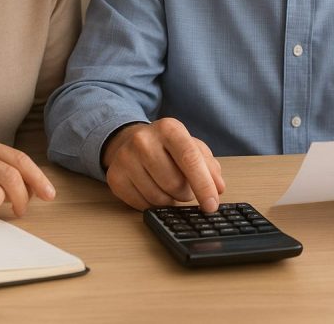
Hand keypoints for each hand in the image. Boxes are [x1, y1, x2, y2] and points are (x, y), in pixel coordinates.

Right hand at [102, 118, 225, 211]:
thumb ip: (209, 166)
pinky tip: (152, 189)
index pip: (189, 159)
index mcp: (169, 128)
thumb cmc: (167, 147)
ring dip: (170, 199)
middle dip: (186, 193)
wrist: (130, 141)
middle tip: (185, 187)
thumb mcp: (192, 147)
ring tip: (167, 186)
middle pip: (174, 183)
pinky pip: (142, 205)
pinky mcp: (115, 177)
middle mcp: (143, 140)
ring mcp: (125, 158)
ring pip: (158, 198)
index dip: (203, 185)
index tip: (212, 205)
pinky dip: (153, 204)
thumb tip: (218, 187)